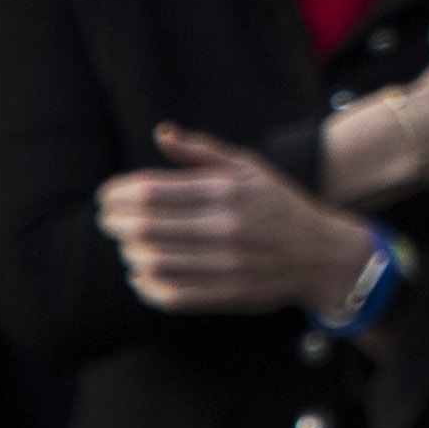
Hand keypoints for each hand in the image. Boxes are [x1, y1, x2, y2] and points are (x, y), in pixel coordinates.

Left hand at [95, 122, 377, 316]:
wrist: (321, 253)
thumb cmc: (279, 204)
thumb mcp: (248, 167)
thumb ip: (202, 151)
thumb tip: (161, 133)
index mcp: (226, 190)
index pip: (151, 191)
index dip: (117, 194)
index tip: (107, 196)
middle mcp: (225, 226)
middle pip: (144, 227)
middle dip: (114, 222)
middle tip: (109, 219)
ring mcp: (226, 263)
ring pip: (152, 261)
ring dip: (130, 252)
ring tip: (129, 244)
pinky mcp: (227, 293)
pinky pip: (170, 294)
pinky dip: (145, 286)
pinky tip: (143, 273)